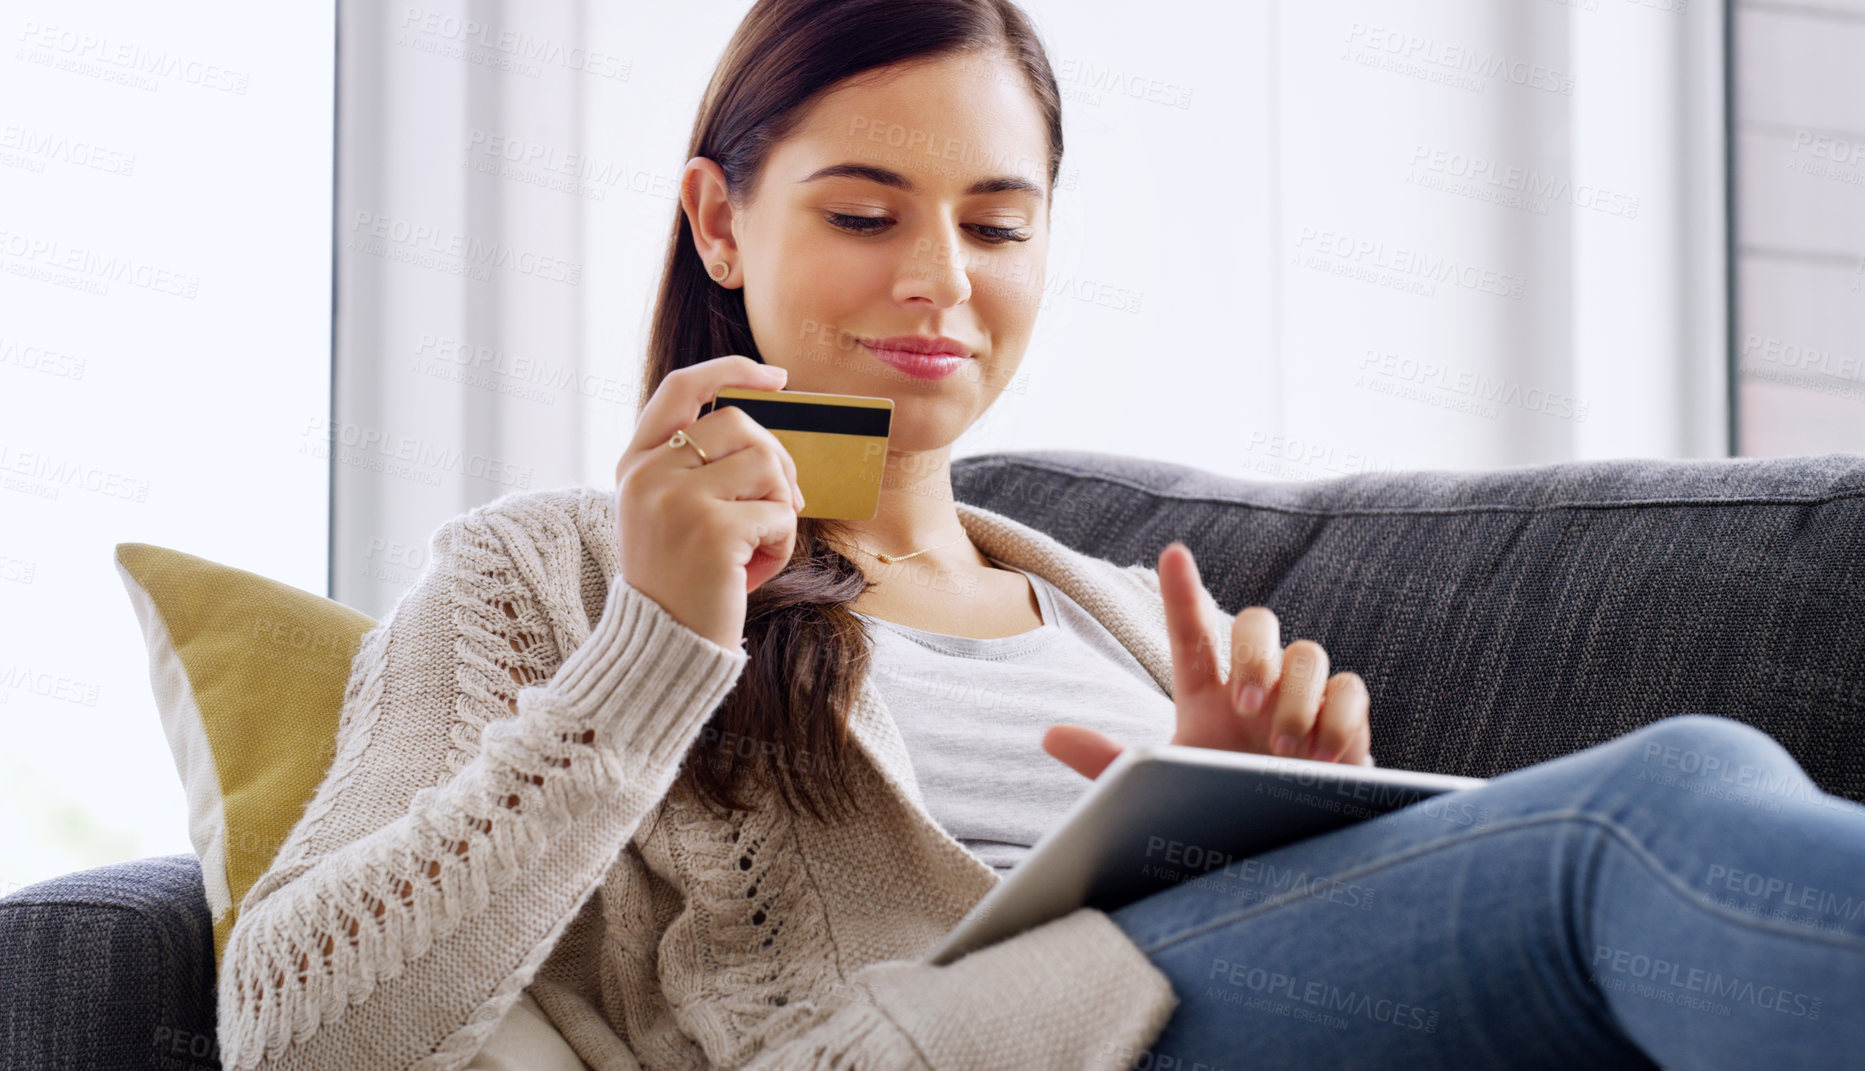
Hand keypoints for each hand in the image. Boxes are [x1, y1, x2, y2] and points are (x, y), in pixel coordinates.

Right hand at [615, 355, 804, 650]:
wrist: (662, 648)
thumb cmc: (679, 582)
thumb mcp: (668, 513)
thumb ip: (697, 469)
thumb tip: (767, 439)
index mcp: (635, 464)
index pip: (681, 388)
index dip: (731, 371)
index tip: (775, 378)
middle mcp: (649, 474)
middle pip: (740, 424)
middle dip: (776, 460)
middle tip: (783, 504)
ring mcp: (678, 500)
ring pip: (766, 464)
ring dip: (780, 507)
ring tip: (759, 545)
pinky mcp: (712, 530)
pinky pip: (778, 515)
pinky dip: (781, 545)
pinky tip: (755, 571)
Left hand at [1043, 542, 1374, 779]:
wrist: (1275, 857)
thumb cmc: (1216, 811)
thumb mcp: (1161, 788)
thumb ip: (1108, 761)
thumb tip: (1049, 735)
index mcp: (1204, 695)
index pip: (1192, 633)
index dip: (1182, 592)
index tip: (1173, 554)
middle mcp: (1255, 688)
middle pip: (1259, 625)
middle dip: (1253, 655)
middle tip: (1244, 706)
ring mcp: (1302, 702)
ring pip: (1308, 654)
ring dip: (1297, 698)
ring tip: (1283, 750)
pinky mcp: (1345, 724)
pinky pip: (1351, 692)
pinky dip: (1339, 717)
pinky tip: (1324, 755)